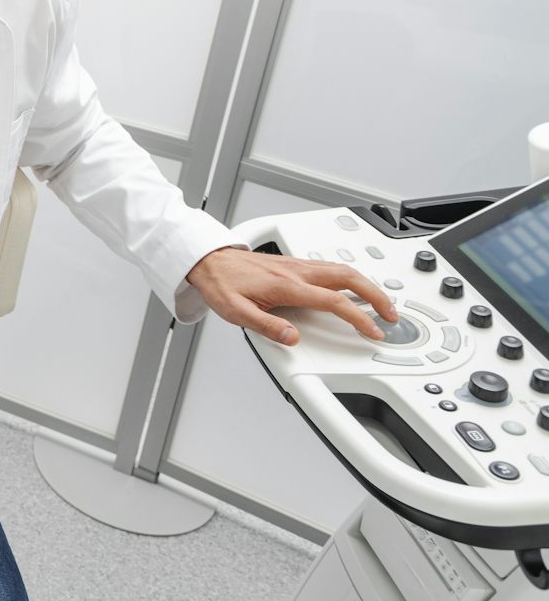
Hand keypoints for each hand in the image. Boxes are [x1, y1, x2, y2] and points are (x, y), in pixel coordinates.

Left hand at [185, 246, 398, 345]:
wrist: (209, 261)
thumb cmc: (221, 285)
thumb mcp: (236, 312)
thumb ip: (266, 327)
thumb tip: (293, 339)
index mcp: (287, 286)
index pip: (334, 302)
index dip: (359, 318)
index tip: (373, 331)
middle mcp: (297, 271)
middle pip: (349, 277)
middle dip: (376, 295)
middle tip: (391, 314)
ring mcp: (297, 264)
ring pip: (343, 269)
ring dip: (366, 284)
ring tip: (380, 302)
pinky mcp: (294, 263)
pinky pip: (331, 266)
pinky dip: (351, 277)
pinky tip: (353, 286)